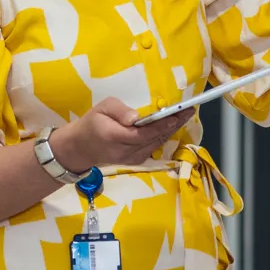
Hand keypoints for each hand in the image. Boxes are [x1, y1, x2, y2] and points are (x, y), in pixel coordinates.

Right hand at [49, 97, 196, 169]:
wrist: (81, 148)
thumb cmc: (92, 123)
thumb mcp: (101, 108)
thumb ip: (119, 111)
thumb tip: (136, 118)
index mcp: (114, 137)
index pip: (143, 133)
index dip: (162, 124)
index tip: (178, 113)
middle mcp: (125, 152)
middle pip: (154, 138)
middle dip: (173, 124)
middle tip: (188, 110)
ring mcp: (131, 159)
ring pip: (156, 144)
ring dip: (171, 130)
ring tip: (184, 115)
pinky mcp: (135, 161)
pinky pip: (152, 147)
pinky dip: (163, 136)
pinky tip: (171, 125)